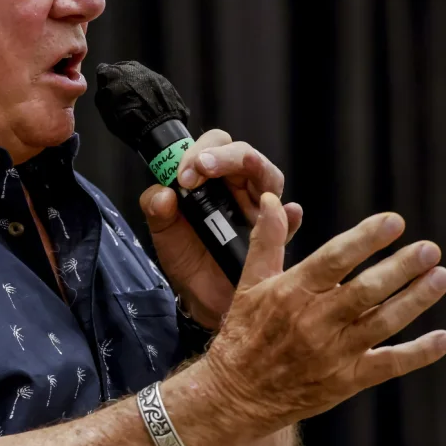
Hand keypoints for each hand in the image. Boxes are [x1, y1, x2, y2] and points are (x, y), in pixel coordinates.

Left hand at [138, 130, 302, 327]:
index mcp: (211, 181)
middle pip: (244, 155)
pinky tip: (288, 211)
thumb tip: (163, 193)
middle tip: (203, 167)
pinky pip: (289, 223)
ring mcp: (259, 211)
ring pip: (269, 178)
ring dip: (257, 168)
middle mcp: (238, 190)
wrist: (200, 298)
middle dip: (225, 155)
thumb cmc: (186, 257)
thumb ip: (155, 208)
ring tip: (244, 167)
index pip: (214, 146)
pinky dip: (289, 215)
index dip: (200, 151)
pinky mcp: (274, 237)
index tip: (184, 173)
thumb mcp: (162, 231)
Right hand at [201, 193, 445, 434]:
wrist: (238, 394)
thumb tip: (274, 200)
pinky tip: (443, 338)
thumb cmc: (245, 334)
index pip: (333, 259)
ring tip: (440, 277)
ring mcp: (332, 352)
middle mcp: (314, 321)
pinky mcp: (346, 380)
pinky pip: (388, 364)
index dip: (365, 239)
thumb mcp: (249, 283)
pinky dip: (419, 353)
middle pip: (365, 290)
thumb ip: (267, 239)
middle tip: (429, 248)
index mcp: (291, 292)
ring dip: (415, 300)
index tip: (394, 221)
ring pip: (383, 322)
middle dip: (400, 268)